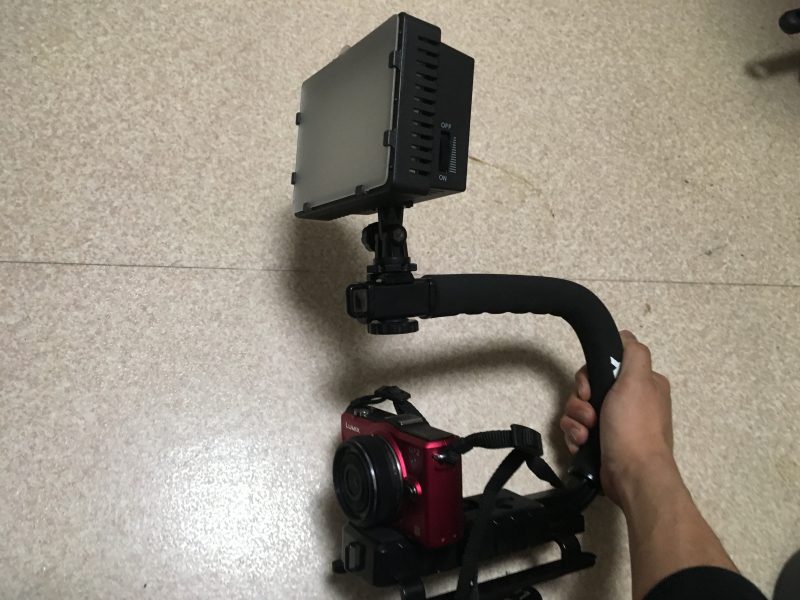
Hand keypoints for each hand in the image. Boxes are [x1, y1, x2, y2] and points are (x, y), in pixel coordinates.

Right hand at [560, 330, 676, 506]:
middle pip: (587, 389)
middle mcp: (629, 403)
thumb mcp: (638, 380)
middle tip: (588, 415)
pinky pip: (577, 431)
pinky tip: (581, 445)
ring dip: (575, 422)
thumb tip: (624, 335)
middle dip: (580, 403)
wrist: (632, 475)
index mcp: (642, 385)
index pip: (605, 367)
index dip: (590, 376)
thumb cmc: (634, 426)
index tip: (589, 388)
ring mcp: (615, 425)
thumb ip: (632, 352)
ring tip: (584, 436)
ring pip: (578, 411)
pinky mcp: (602, 444)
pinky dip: (575, 437)